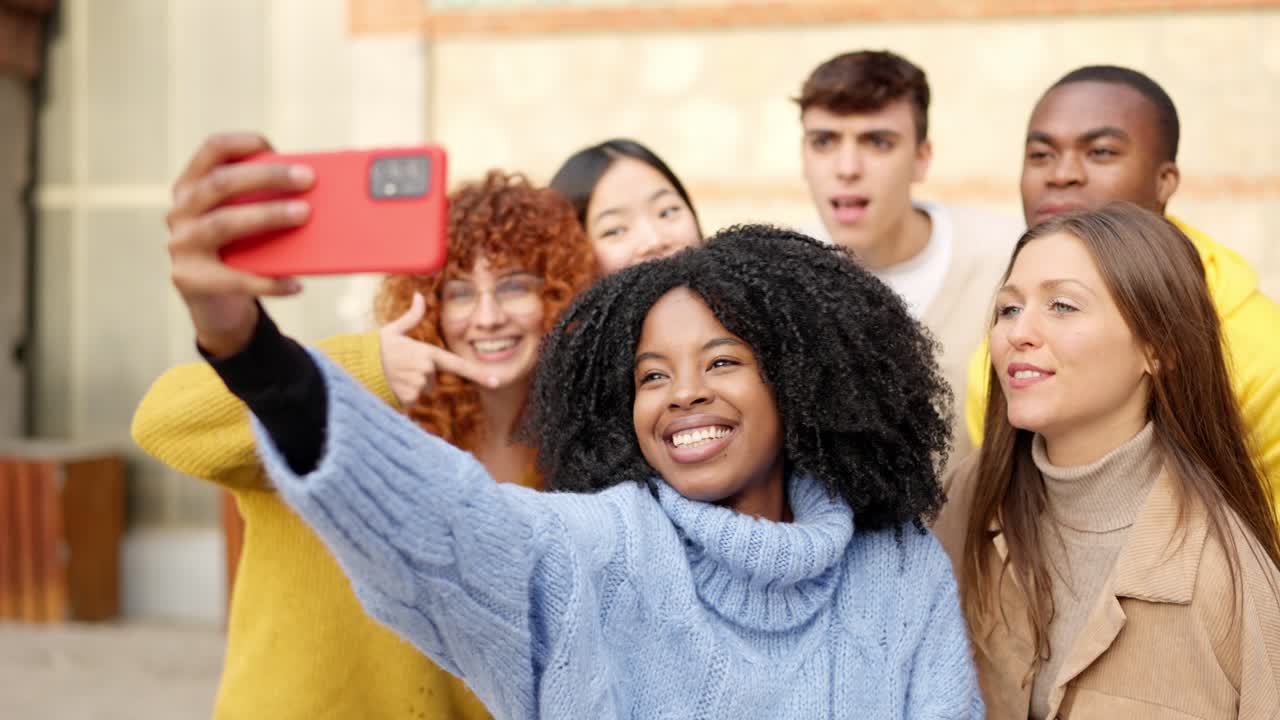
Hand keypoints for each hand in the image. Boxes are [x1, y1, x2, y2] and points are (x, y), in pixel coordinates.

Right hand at [166, 132, 314, 356]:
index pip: (211, 150)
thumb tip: (316, 191)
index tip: (275, 147)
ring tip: (305, 215)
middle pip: (221, 183)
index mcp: (192, 186)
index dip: (242, 143)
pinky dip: (269, 281)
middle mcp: (180, 211)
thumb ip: (265, 202)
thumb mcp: (248, 221)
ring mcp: (181, 246)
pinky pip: (235, 279)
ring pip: (224, 223)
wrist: (217, 306)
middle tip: (308, 179)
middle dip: (267, 177)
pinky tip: (297, 283)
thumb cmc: (241, 252)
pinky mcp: (189, 280)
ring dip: (267, 216)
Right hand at [379, 292, 500, 406]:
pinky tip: (392, 386)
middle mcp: (427, 369)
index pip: (459, 365)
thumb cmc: (375, 348)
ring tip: (394, 376)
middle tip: (401, 368)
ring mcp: (418, 385)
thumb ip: (411, 316)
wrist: (358, 366)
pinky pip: (412, 400)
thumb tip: (419, 296)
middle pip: (432, 379)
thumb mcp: (394, 330)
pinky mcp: (409, 398)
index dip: (480, 374)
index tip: (498, 381)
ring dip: (411, 387)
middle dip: (420, 376)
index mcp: (428, 353)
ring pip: (422, 390)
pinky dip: (403, 397)